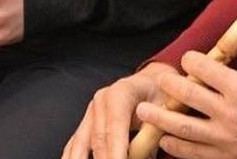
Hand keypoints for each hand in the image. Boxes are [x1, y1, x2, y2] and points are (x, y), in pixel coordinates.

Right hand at [62, 62, 179, 158]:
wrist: (151, 85)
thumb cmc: (160, 97)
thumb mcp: (163, 112)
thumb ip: (149, 136)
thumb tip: (137, 157)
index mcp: (120, 92)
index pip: (114, 128)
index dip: (116, 152)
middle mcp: (100, 101)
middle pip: (97, 140)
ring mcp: (90, 113)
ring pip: (79, 144)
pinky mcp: (85, 124)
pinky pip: (74, 145)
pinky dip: (74, 157)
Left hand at [136, 8, 236, 158]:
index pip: (204, 69)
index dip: (192, 61)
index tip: (187, 59)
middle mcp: (230, 114)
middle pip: (187, 97)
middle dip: (168, 88)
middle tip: (157, 82)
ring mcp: (226, 140)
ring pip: (183, 129)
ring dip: (160, 120)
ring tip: (143, 113)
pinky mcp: (228, 158)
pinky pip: (194, 154)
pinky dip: (176, 148)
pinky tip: (166, 142)